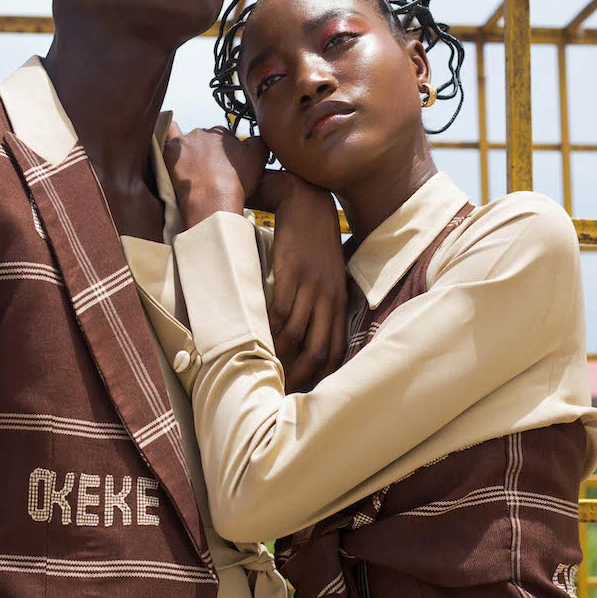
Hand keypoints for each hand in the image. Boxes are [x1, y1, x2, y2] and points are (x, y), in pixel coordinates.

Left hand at [164, 122, 267, 228]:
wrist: (213, 200)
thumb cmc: (236, 182)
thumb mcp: (259, 158)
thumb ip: (258, 141)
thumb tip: (254, 138)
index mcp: (223, 132)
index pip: (223, 138)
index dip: (224, 153)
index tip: (224, 167)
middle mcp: (203, 132)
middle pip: (203, 139)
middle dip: (206, 152)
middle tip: (208, 172)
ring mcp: (185, 140)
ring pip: (185, 140)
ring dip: (188, 150)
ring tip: (191, 169)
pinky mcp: (170, 151)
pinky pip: (165, 135)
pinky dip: (166, 138)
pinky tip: (169, 147)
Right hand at [268, 176, 346, 392]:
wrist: (308, 205)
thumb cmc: (315, 244)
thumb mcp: (328, 275)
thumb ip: (322, 302)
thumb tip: (307, 330)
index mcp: (339, 301)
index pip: (336, 348)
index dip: (323, 374)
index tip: (307, 392)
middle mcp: (328, 297)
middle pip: (319, 347)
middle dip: (302, 374)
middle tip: (283, 390)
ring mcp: (311, 286)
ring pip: (297, 332)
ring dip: (281, 355)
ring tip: (266, 370)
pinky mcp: (291, 273)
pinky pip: (280, 309)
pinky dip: (269, 329)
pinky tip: (258, 339)